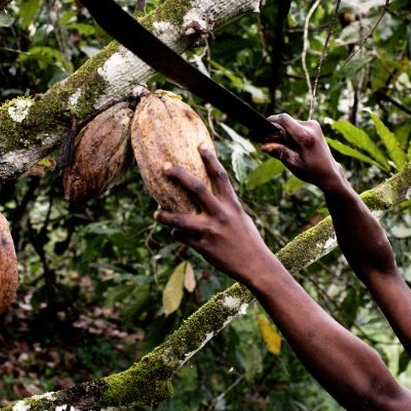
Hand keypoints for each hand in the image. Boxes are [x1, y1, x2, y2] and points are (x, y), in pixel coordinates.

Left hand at [154, 145, 279, 283]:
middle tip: (164, 166)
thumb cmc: (246, 239)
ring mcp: (211, 231)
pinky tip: (175, 233)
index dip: (210, 159)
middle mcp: (221, 215)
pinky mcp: (204, 247)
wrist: (255, 265)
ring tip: (156, 213)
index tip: (200, 145)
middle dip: (179, 175)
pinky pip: (183, 238)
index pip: (220, 176)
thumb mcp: (239, 217)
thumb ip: (224, 206)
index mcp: (232, 205)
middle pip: (197, 189)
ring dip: (165, 216)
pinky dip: (177, 234)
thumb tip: (205, 197)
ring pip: (181, 220)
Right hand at [262, 114, 344, 191]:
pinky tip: (292, 144)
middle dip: (277, 130)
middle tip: (271, 143)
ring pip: (291, 123)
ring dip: (285, 131)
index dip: (272, 120)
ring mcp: (314, 124)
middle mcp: (311, 127)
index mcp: (305, 136)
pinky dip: (291, 132)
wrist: (329, 172)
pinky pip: (296, 125)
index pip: (284, 119)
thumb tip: (263, 145)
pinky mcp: (314, 125)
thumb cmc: (311, 170)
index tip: (263, 127)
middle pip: (286, 121)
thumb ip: (279, 152)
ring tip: (285, 146)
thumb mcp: (293, 164)